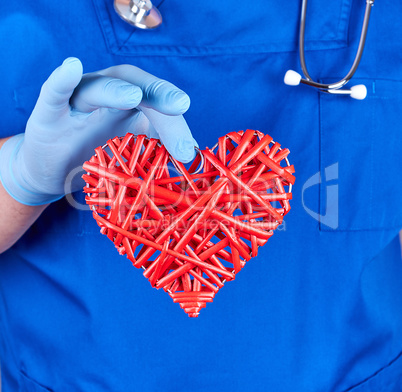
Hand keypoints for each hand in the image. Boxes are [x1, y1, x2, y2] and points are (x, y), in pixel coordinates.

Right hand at [0, 58, 195, 205]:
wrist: (53, 170)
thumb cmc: (95, 156)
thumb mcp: (131, 153)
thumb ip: (158, 147)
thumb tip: (193, 154)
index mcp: (130, 106)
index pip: (157, 106)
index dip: (175, 122)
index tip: (191, 148)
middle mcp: (107, 95)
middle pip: (135, 88)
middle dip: (158, 96)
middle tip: (180, 106)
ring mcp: (76, 103)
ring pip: (97, 88)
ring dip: (115, 90)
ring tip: (133, 95)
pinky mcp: (47, 115)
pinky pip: (53, 95)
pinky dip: (61, 82)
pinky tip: (71, 68)